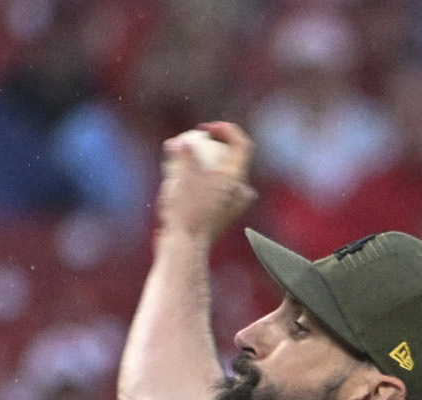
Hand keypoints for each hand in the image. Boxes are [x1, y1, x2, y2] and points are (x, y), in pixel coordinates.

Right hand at [156, 121, 257, 244]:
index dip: (227, 130)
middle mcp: (239, 193)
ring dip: (208, 167)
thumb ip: (183, 155)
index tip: (206, 130)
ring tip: (185, 164)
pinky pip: (215, 193)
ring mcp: (232, 208)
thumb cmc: (184, 211)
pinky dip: (203, 184)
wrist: (185, 248)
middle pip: (234, 161)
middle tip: (197, 144)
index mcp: (235, 179)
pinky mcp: (221, 218)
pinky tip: (181, 184)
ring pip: (224, 179)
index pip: (242, 144)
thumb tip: (179, 143)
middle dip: (216, 148)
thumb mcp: (181, 176)